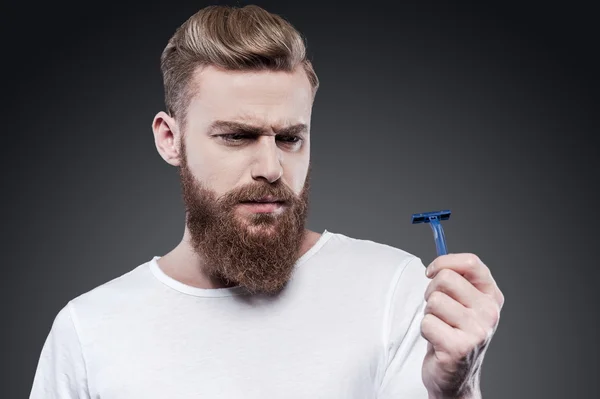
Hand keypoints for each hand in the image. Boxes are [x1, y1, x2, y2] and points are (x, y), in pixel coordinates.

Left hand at [420, 253, 503, 398]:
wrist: (455, 378)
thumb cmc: (453, 333)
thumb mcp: (462, 304)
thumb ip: (455, 280)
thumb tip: (436, 263)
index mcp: (491, 296)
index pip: (471, 262)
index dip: (444, 262)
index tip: (431, 272)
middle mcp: (489, 312)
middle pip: (445, 278)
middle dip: (431, 290)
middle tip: (436, 308)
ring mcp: (477, 331)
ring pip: (433, 301)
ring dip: (428, 313)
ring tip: (440, 327)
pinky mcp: (459, 348)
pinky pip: (427, 323)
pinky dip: (425, 331)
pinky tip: (437, 341)